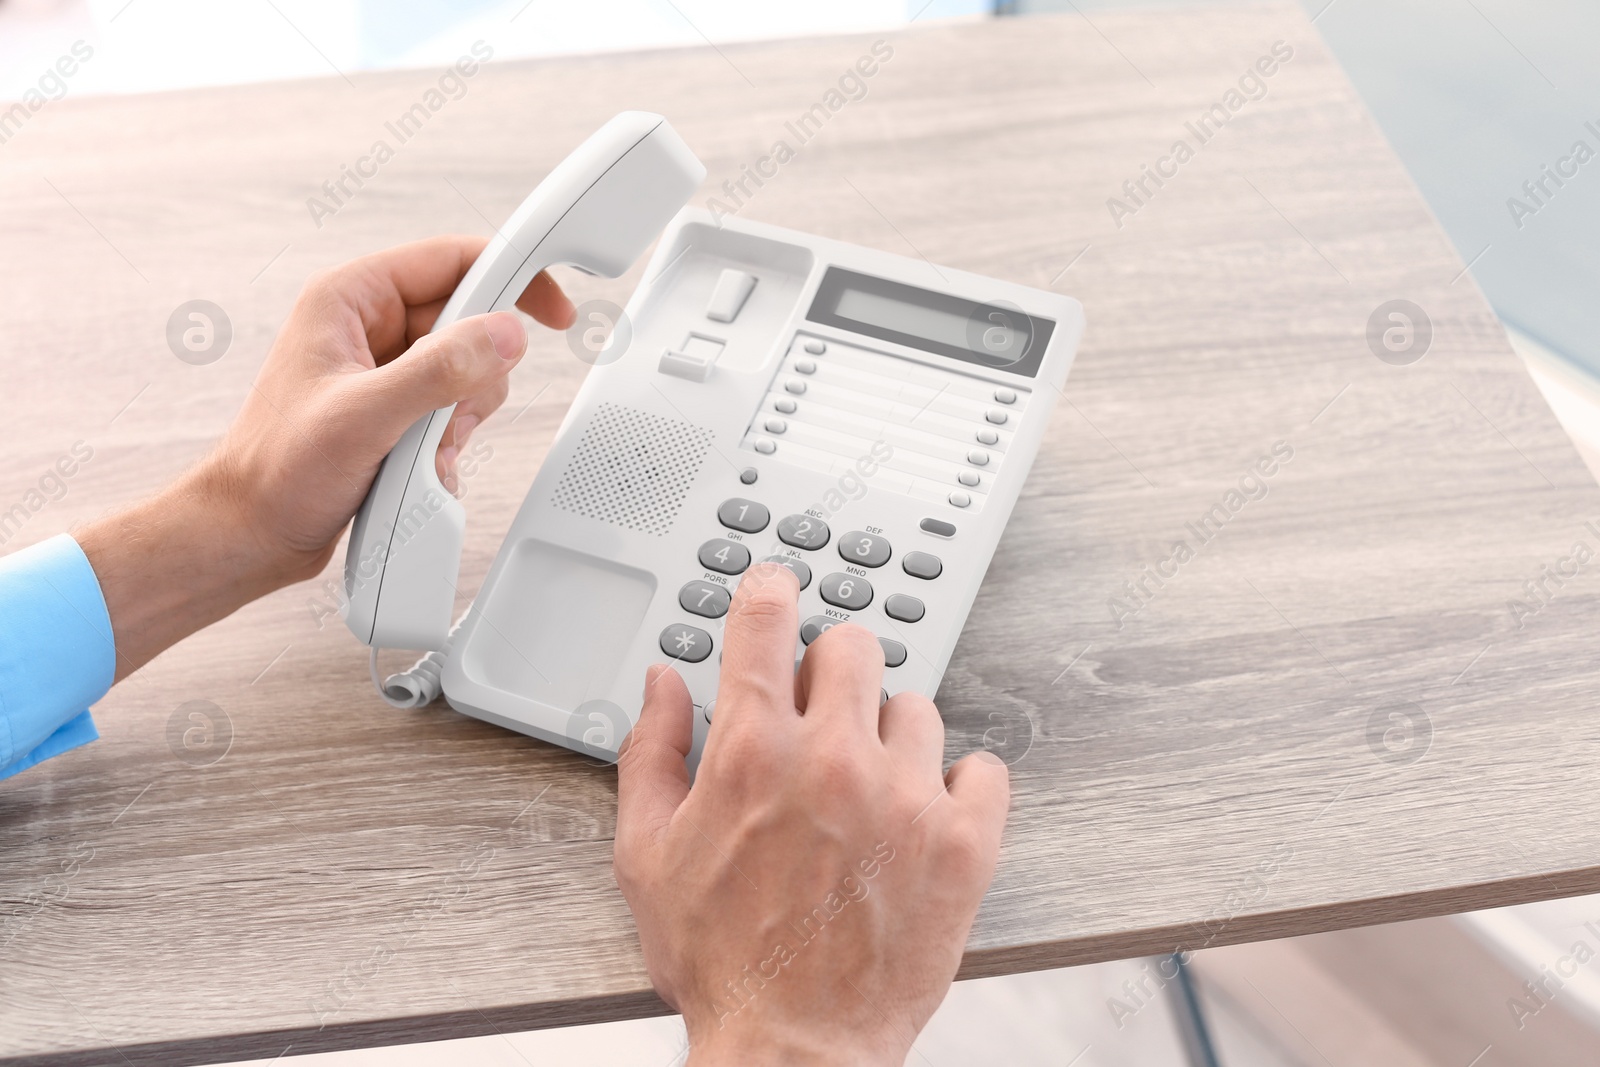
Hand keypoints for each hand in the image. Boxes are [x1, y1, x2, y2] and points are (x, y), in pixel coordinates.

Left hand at [78, 236, 574, 678]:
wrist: (252, 534)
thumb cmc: (277, 472)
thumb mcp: (365, 416)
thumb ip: (438, 370)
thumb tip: (503, 335)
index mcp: (350, 299)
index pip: (452, 260)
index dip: (510, 276)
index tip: (552, 309)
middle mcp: (368, 326)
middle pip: (469, 318)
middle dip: (478, 371)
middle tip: (451, 411)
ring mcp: (383, 368)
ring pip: (468, 368)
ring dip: (462, 413)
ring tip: (423, 445)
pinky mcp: (395, 408)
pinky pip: (454, 407)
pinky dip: (451, 438)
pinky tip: (420, 464)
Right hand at [614, 564, 1010, 1064]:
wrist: (793, 1051)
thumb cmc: (720, 961)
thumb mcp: (647, 855)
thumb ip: (652, 753)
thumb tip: (663, 684)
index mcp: (753, 752)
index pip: (768, 618)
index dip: (770, 593)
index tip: (776, 595)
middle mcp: (835, 759)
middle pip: (854, 645)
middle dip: (830, 671)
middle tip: (819, 717)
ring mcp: (907, 798)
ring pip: (917, 707)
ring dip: (890, 736)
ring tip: (867, 791)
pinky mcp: (964, 843)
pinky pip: (984, 768)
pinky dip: (959, 786)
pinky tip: (924, 816)